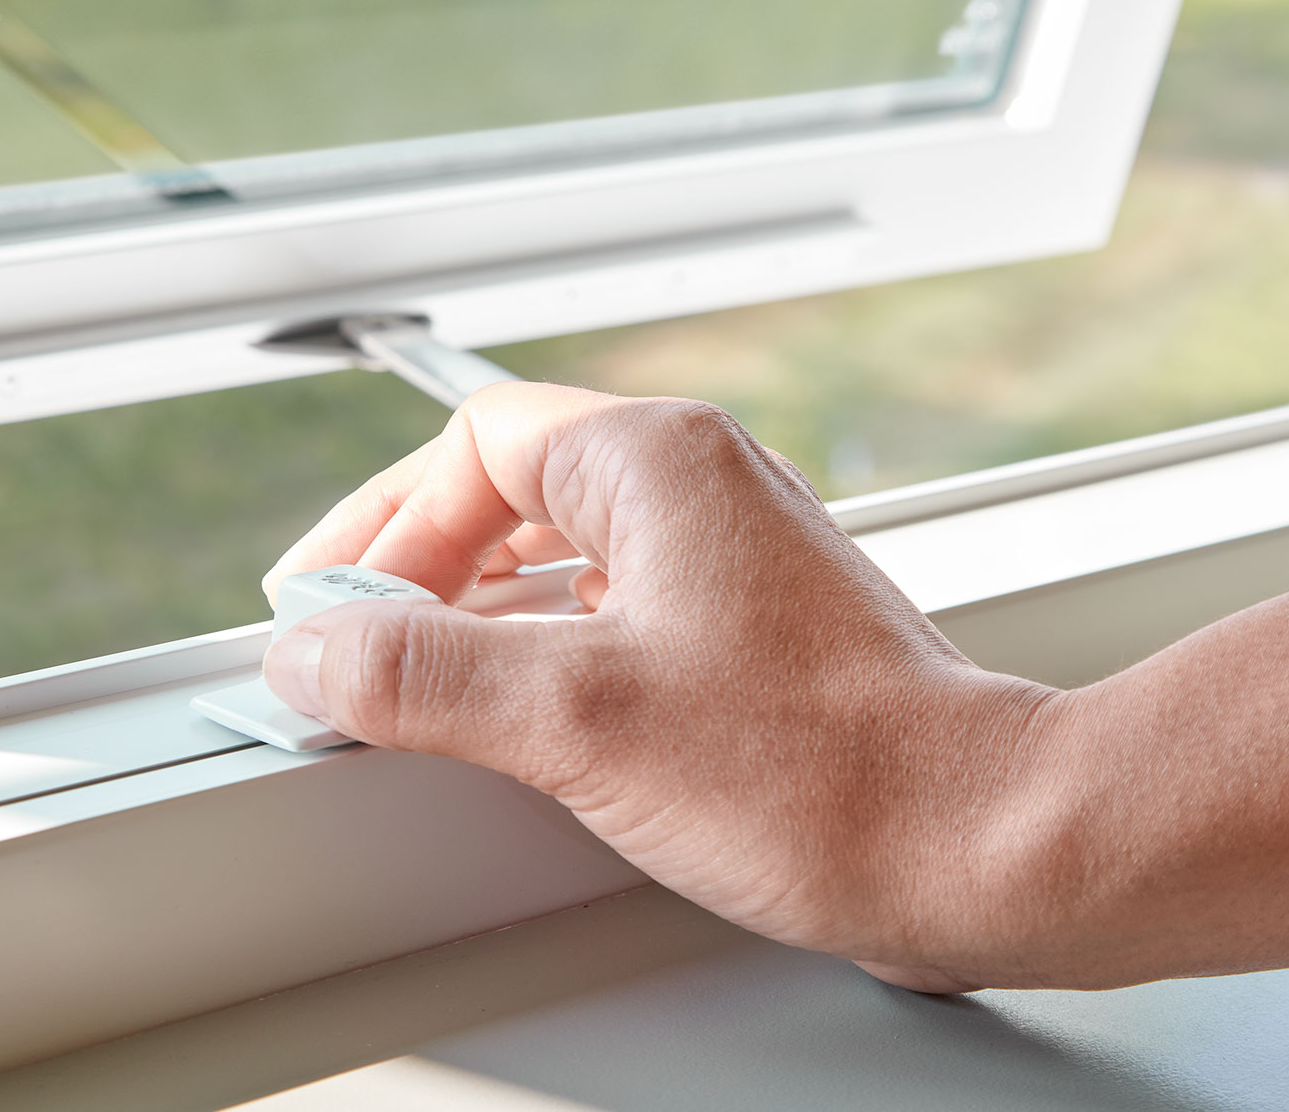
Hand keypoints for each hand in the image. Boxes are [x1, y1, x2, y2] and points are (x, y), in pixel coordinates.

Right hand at [261, 383, 1071, 990]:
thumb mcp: (577, 721)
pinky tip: (521, 716)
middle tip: (351, 640)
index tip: (326, 609)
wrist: (975, 841)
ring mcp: (735, 559)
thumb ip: (421, 676)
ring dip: (478, 610)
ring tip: (414, 682)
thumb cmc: (816, 773)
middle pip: (513, 489)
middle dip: (418, 564)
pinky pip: (618, 609)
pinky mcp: (757, 634)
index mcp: (657, 463)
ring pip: (565, 552)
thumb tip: (313, 650)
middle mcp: (702, 488)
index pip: (471, 446)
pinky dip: (546, 648)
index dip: (380, 527)